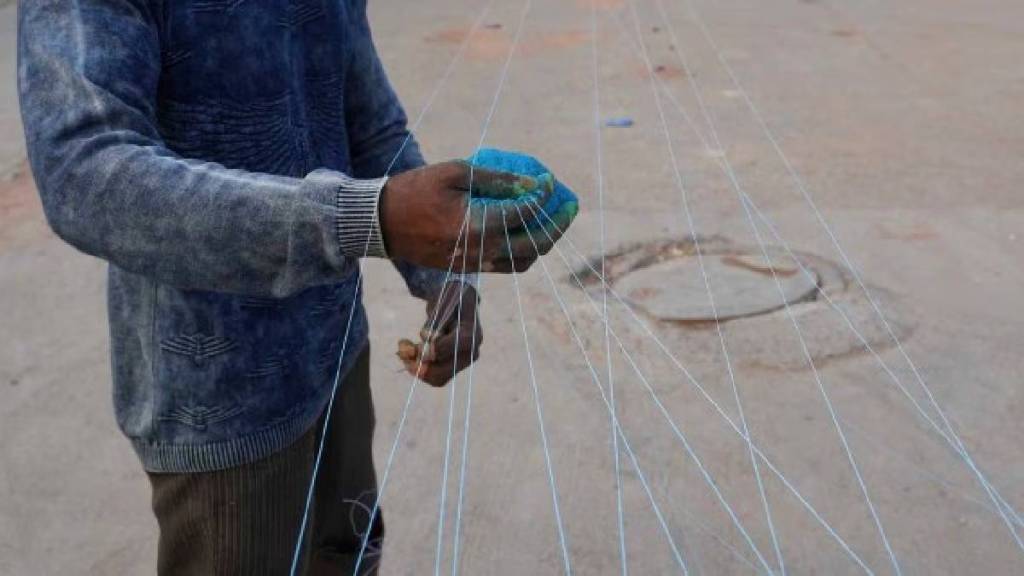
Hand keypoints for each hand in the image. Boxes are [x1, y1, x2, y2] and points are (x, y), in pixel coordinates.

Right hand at [380, 160, 567, 273]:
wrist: (381, 224)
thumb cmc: (415, 191)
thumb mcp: (454, 173)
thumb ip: (496, 179)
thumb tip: (532, 182)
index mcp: (478, 225)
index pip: (525, 211)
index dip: (543, 194)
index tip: (549, 180)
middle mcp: (482, 250)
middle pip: (535, 243)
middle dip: (557, 224)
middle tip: (570, 206)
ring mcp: (476, 263)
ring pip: (524, 260)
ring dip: (544, 242)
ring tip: (554, 221)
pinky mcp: (469, 268)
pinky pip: (507, 265)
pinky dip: (524, 251)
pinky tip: (528, 233)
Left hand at [396, 281, 481, 386]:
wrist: (457, 302)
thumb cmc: (449, 297)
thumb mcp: (441, 302)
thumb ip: (434, 321)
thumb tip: (425, 338)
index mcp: (472, 333)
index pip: (454, 346)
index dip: (434, 347)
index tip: (418, 338)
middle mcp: (471, 352)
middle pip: (444, 371)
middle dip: (419, 364)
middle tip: (402, 352)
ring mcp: (462, 362)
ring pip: (437, 378)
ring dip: (416, 368)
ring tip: (403, 351)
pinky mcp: (453, 367)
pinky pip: (434, 377)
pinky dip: (419, 369)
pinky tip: (408, 354)